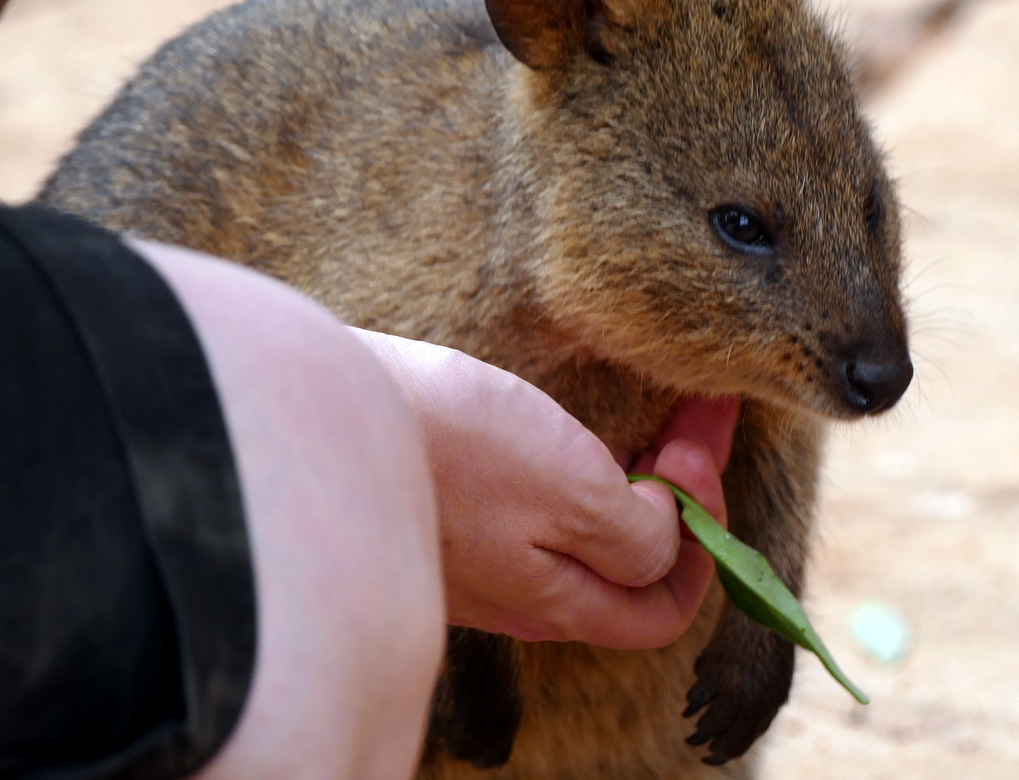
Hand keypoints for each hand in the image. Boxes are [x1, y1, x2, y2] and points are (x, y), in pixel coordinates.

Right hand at [350, 329, 737, 649]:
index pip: (663, 607)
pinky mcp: (442, 509)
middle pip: (629, 565)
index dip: (704, 536)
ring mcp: (478, 554)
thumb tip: (665, 540)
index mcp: (558, 600)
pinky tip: (567, 420)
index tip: (694, 451)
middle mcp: (520, 591)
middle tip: (687, 413)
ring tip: (647, 411)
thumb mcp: (572, 494)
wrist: (314, 418)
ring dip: (632, 474)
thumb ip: (635, 534)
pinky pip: (533, 505)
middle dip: (679, 491)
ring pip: (583, 531)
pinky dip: (576, 463)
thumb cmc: (451, 453)